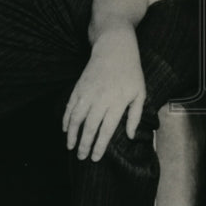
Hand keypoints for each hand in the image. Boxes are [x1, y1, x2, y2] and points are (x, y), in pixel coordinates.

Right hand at [63, 27, 144, 161]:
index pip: (106, 129)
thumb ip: (135, 115)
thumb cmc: (131, 72)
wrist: (115, 48)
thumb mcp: (140, 92)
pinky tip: (66, 129)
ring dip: (72, 134)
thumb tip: (130, 136)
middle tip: (81, 157)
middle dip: (84, 145)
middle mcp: (101, 98)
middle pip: (89, 127)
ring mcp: (88, 92)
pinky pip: (70, 106)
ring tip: (70, 147)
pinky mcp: (79, 86)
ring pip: (76, 118)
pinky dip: (66, 119)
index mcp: (118, 102)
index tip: (94, 158)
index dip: (99, 146)